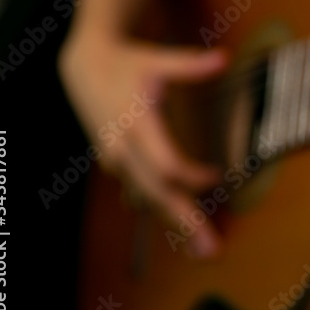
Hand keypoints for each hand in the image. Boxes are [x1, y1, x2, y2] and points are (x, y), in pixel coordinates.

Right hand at [58, 29, 227, 257]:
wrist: (85, 68)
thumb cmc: (128, 64)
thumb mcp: (158, 60)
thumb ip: (190, 65)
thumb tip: (223, 57)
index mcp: (135, 125)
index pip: (163, 164)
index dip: (190, 176)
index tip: (218, 177)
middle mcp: (124, 150)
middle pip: (157, 194)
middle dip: (184, 222)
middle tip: (211, 251)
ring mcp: (118, 161)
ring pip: (149, 199)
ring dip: (176, 224)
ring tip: (202, 251)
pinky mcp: (119, 165)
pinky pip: (143, 193)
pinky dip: (164, 211)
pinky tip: (183, 231)